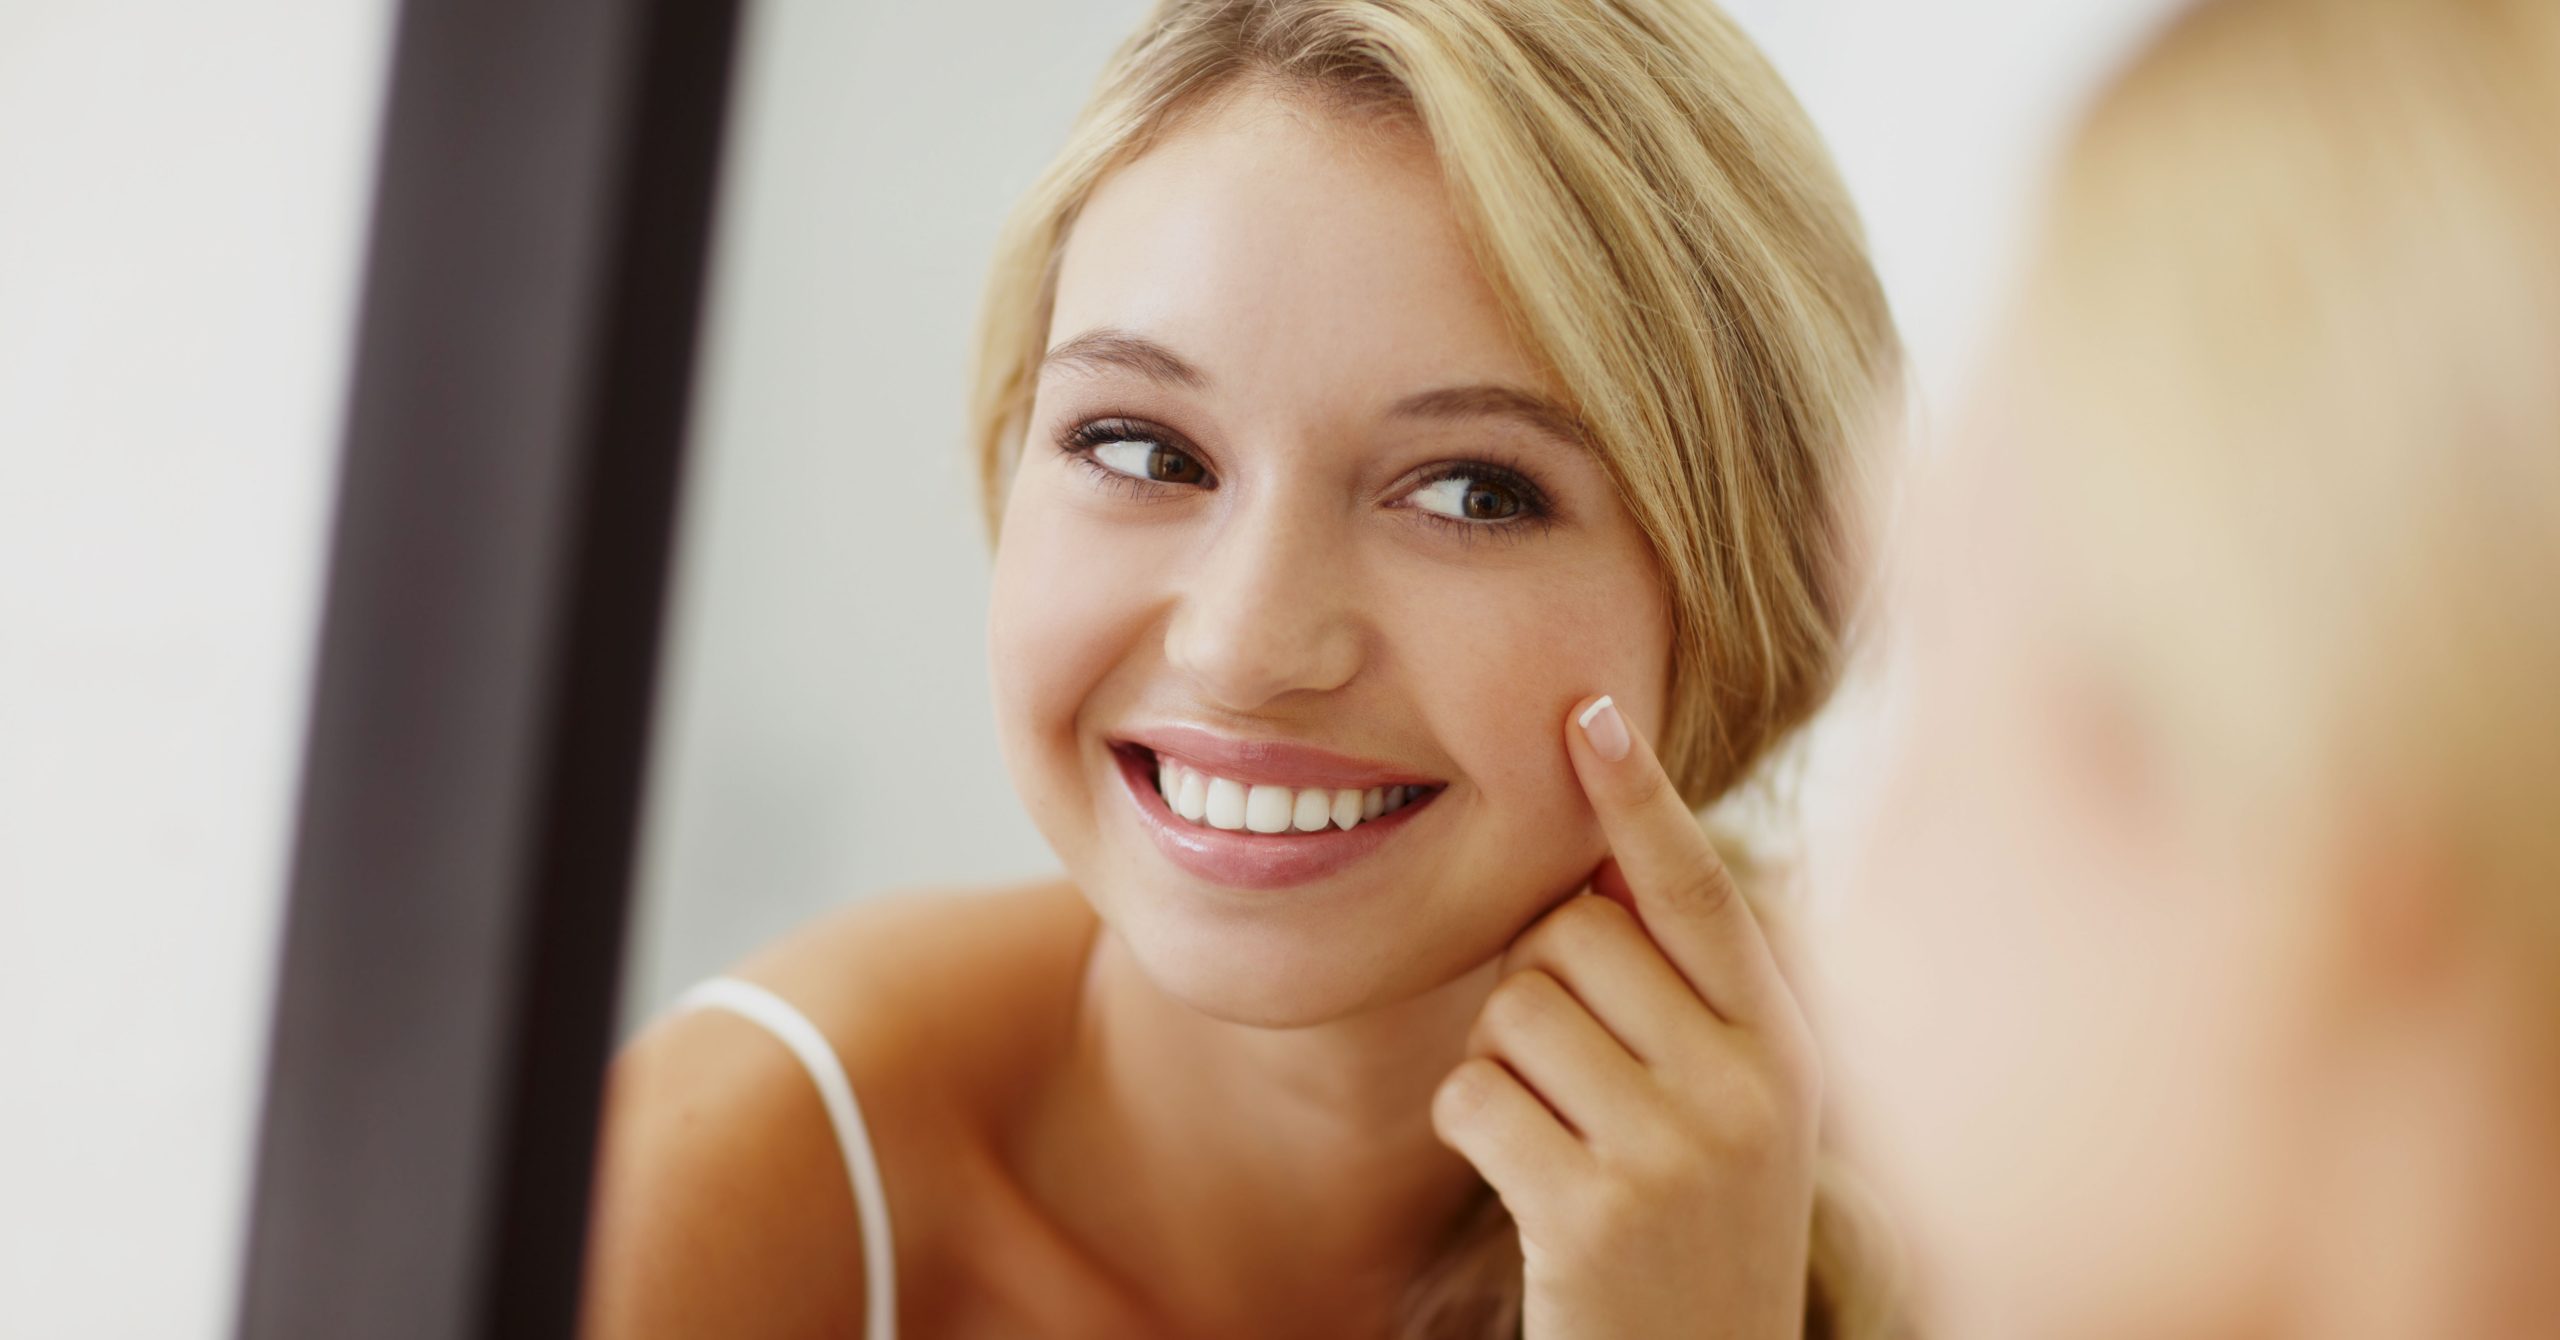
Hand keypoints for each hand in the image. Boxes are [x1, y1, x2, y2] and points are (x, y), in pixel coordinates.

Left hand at [1430, 693, 1822, 1339]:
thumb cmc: (1689, 1223)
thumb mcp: (1731, 1104)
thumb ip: (1685, 993)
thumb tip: (1593, 860)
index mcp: (1781, 1043)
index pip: (1700, 890)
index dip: (1638, 797)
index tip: (1586, 712)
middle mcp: (1746, 1085)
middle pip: (1572, 934)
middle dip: (1538, 981)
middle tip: (1575, 1071)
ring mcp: (1676, 1152)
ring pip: (1513, 1007)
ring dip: (1503, 1061)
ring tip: (1561, 1135)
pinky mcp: (1595, 1213)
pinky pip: (1473, 1096)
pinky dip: (1474, 1128)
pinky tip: (1528, 1183)